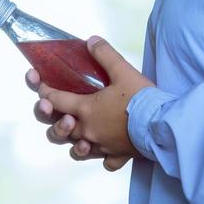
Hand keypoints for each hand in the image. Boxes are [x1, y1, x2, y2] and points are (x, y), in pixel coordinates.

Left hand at [26, 37, 154, 171]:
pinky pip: (105, 162)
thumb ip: (104, 54)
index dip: (44, 91)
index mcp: (85, 110)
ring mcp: (102, 146)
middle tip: (58, 110)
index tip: (41, 85)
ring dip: (74, 142)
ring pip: (77, 151)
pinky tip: (106, 150)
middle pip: (59, 130)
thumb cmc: (141, 99)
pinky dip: (103, 157)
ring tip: (78, 135)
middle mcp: (88, 131)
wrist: (162, 125)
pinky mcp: (118, 156)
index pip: (55, 100)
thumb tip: (91, 40)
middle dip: (54, 119)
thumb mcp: (123, 70)